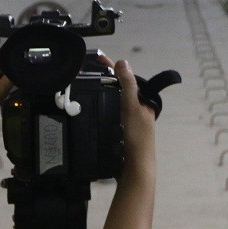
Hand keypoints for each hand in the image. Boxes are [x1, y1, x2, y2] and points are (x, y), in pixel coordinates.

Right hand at [95, 55, 156, 176]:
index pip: (127, 80)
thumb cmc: (137, 138)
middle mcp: (136, 112)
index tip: (98, 58)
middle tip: (86, 72)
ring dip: (100, 96)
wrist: (135, 170)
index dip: (113, 68)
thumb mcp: (132, 107)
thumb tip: (122, 62)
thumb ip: (128, 85)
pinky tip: (88, 112)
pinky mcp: (119, 135)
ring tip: (84, 89)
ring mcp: (127, 124)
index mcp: (143, 103)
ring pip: (112, 104)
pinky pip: (107, 117)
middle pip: (119, 91)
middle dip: (104, 81)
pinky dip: (98, 112)